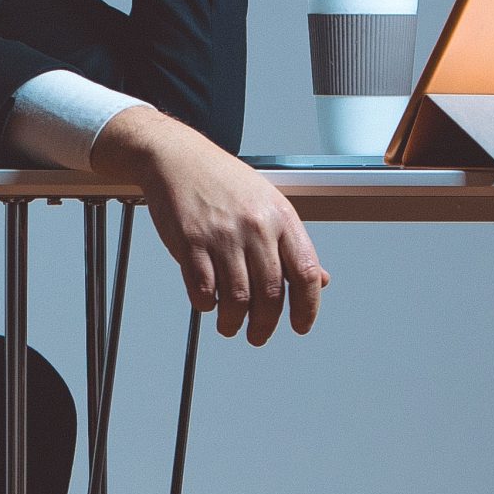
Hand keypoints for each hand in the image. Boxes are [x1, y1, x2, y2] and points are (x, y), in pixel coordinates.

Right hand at [89, 106, 329, 343]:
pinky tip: (207, 304)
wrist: (176, 157)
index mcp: (281, 218)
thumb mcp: (268, 204)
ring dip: (234, 322)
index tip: (299, 326)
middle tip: (257, 335)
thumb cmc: (221, 179)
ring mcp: (222, 235)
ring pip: (237, 297)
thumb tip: (316, 280)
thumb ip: (291, 244)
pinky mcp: (190, 241)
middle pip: (271, 293)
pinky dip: (206, 305)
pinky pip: (202, 288)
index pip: (305, 273)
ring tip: (230, 326)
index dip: (306, 308)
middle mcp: (255, 227)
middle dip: (265, 325)